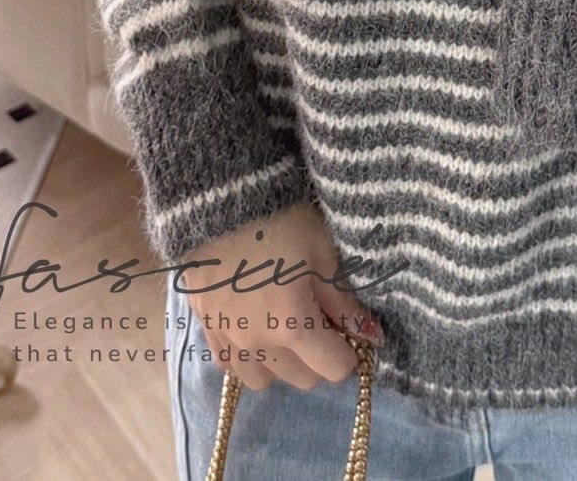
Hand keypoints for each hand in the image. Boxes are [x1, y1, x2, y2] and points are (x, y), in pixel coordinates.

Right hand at [176, 200, 383, 391]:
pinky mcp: (204, 328)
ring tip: (284, 324)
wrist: (221, 197)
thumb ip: (345, 302)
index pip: (334, 369)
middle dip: (318, 356)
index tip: (346, 327)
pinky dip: (248, 357)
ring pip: (264, 380)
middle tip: (318, 318)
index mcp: (292, 325)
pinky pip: (231, 367)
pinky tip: (254, 325)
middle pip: (302, 379)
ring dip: (281, 362)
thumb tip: (371, 338)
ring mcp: (227, 340)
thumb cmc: (282, 219)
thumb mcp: (324, 253)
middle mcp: (257, 344)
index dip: (348, 350)